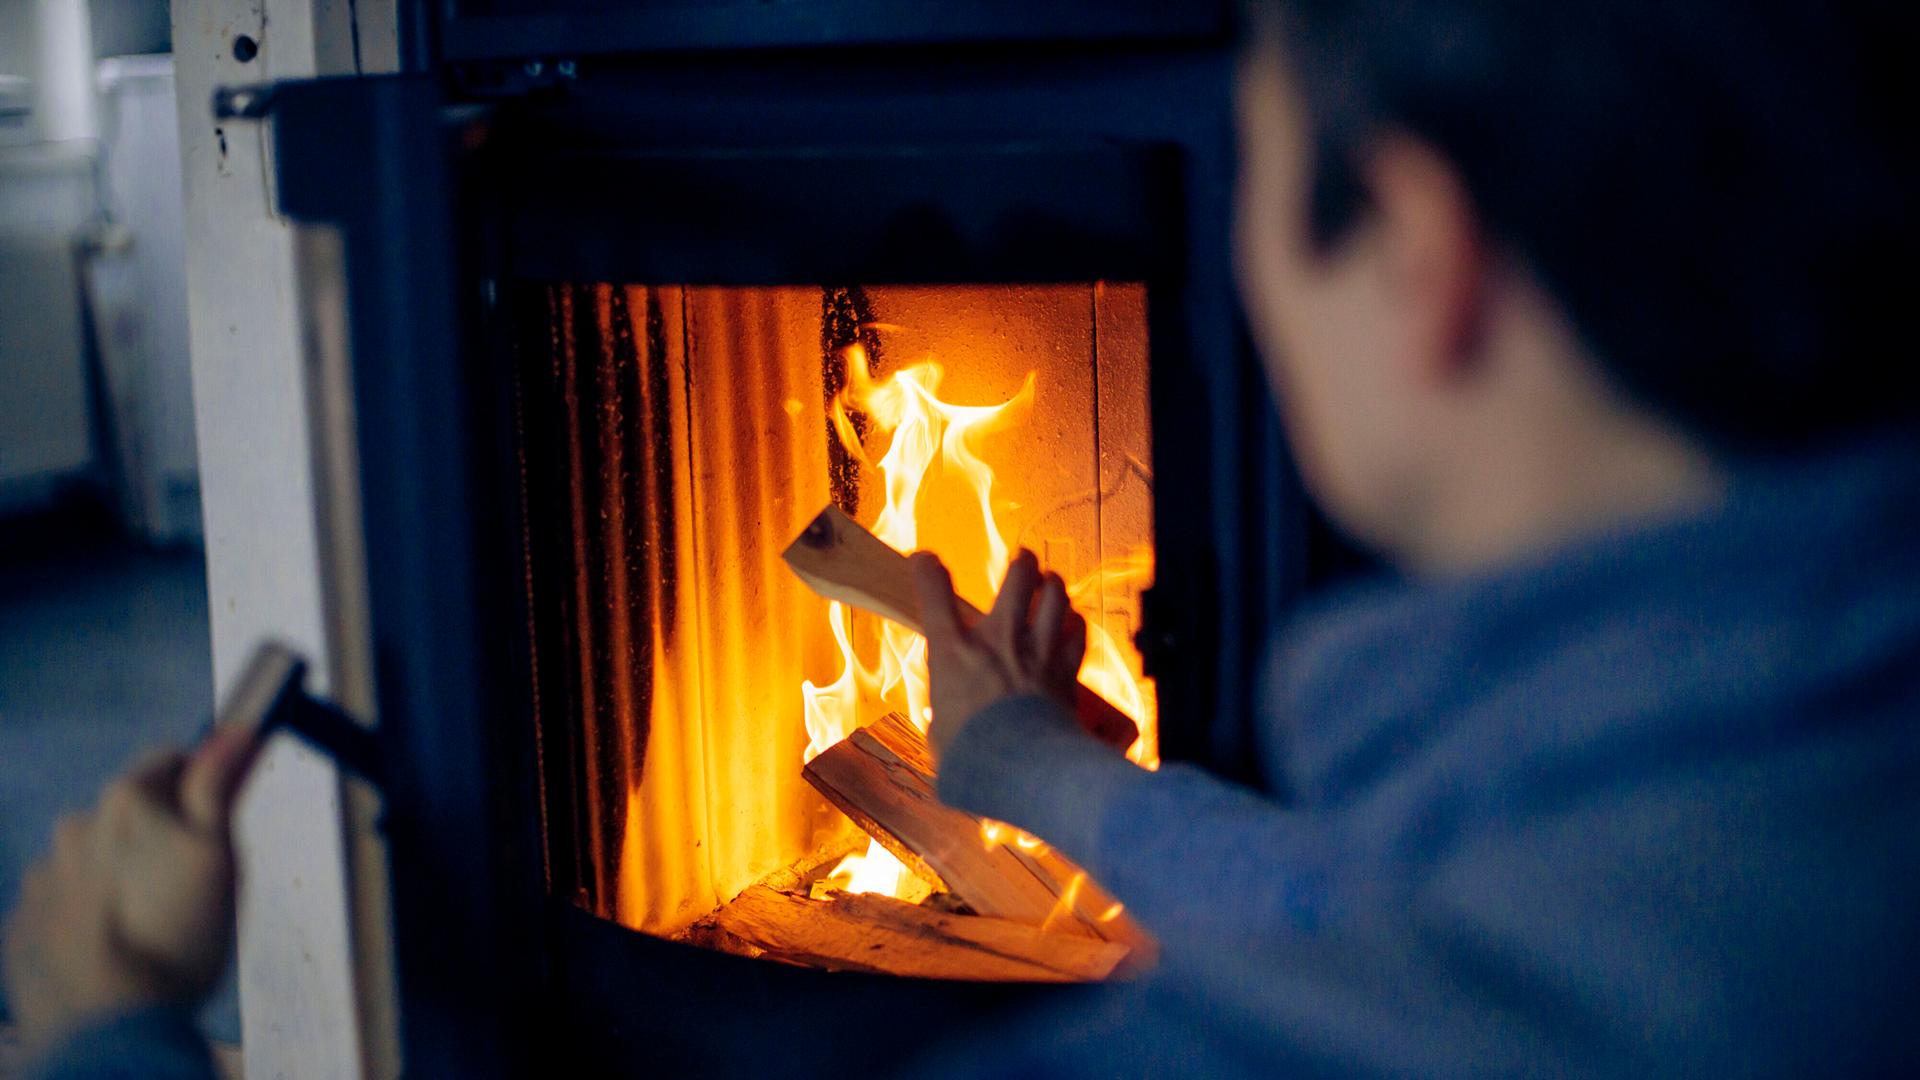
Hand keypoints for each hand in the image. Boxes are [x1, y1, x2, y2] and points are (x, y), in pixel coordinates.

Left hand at [3, 725, 258, 1054]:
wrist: (106, 1028)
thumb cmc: (176, 939)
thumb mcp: (220, 858)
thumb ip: (220, 787)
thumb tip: (237, 730)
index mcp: (127, 800)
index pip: (171, 760)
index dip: (201, 786)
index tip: (214, 824)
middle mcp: (74, 827)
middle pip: (128, 811)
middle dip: (156, 834)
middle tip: (187, 885)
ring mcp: (41, 879)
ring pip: (92, 857)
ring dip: (118, 875)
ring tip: (148, 924)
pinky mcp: (22, 926)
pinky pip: (62, 904)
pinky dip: (86, 915)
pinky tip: (112, 946)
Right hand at [910, 548, 1086, 758]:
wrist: (1023, 769)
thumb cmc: (970, 759)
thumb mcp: (940, 736)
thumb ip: (944, 718)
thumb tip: (944, 725)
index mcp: (954, 653)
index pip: (934, 593)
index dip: (926, 569)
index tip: (924, 561)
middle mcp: (998, 640)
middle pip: (1018, 577)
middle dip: (1021, 562)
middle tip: (1022, 560)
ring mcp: (1037, 651)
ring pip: (1056, 596)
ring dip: (1053, 585)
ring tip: (1050, 583)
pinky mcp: (1066, 671)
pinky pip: (1078, 633)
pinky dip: (1075, 624)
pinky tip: (1071, 624)